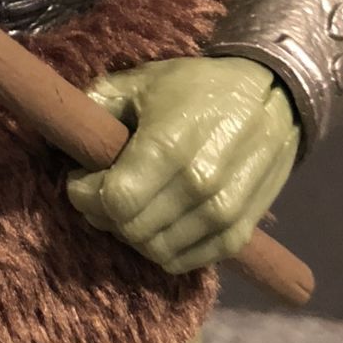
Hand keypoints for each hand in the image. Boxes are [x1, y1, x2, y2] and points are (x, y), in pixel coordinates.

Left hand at [68, 56, 298, 273]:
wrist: (274, 98)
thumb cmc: (200, 85)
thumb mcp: (144, 80)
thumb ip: (100, 102)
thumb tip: (68, 127)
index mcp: (168, 148)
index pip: (112, 200)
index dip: (85, 193)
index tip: (83, 176)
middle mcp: (197, 188)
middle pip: (129, 230)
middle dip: (103, 213)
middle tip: (102, 191)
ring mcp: (222, 216)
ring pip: (154, 251)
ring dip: (132, 233)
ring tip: (132, 204)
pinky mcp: (239, 234)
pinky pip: (184, 262)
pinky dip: (163, 249)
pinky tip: (158, 221)